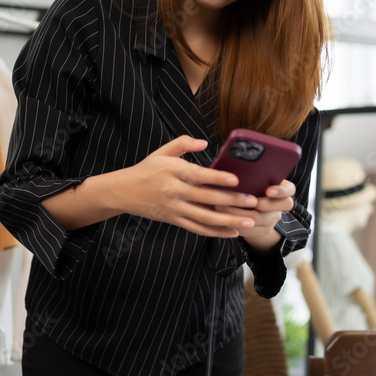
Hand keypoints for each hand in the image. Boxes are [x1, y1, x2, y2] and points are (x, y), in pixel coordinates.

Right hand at [113, 136, 258, 237]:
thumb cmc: (147, 170)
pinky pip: (197, 229)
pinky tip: (232, 233)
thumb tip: (205, 143)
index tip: (236, 180)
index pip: (199, 175)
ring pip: (205, 218)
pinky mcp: (174, 220)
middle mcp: (174, 191)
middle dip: (231, 201)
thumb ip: (183, 144)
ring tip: (249, 223)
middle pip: (206, 198)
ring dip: (229, 221)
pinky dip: (215, 232)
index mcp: (173, 171)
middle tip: (252, 202)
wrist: (123, 192)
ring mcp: (174, 208)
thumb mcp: (162, 152)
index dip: (217, 178)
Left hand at [218, 180, 295, 252]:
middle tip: (237, 200)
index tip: (268, 191)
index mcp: (283, 189)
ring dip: (239, 213)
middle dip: (256, 204)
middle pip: (272, 208)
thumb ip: (251, 174)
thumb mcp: (254, 178)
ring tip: (221, 207)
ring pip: (259, 220)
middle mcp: (281, 205)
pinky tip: (224, 218)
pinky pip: (251, 231)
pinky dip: (236, 224)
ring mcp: (273, 219)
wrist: (250, 205)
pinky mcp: (264, 230)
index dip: (280, 191)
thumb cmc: (250, 184)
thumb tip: (235, 166)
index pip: (289, 190)